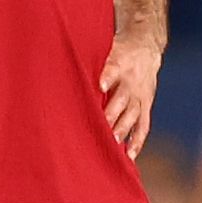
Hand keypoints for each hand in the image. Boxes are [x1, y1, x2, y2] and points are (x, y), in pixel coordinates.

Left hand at [99, 34, 163, 154]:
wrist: (145, 46)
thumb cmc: (115, 51)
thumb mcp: (104, 48)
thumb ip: (87, 61)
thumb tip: (55, 65)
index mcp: (119, 63)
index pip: (113, 70)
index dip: (108, 77)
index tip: (101, 85)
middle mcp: (131, 81)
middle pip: (122, 99)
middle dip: (112, 113)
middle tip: (102, 126)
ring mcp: (140, 95)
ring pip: (132, 114)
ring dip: (123, 129)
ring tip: (114, 144)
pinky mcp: (146, 105)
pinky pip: (143, 125)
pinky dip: (137, 141)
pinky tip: (129, 156)